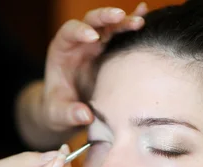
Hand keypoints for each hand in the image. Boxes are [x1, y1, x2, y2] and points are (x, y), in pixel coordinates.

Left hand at [41, 3, 147, 131]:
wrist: (68, 111)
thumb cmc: (58, 110)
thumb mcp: (59, 114)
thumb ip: (69, 113)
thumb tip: (86, 116)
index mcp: (61, 51)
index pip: (69, 32)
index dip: (80, 31)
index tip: (93, 37)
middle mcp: (79, 43)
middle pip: (91, 21)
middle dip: (105, 17)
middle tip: (121, 17)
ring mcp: (95, 45)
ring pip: (109, 26)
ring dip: (124, 22)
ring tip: (140, 22)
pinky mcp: (109, 52)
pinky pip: (120, 35)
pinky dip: (131, 25)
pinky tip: (145, 15)